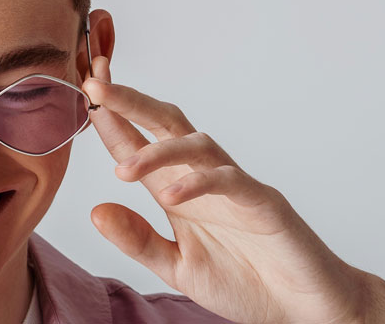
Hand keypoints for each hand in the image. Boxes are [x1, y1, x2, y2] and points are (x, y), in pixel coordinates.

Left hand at [82, 55, 384, 323]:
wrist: (303, 309)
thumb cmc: (244, 281)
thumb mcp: (176, 267)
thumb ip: (138, 240)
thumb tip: (96, 211)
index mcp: (174, 187)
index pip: (135, 140)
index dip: (109, 115)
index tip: (81, 90)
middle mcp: (200, 177)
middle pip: (163, 122)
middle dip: (128, 100)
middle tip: (95, 84)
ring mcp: (233, 185)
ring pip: (194, 144)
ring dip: (157, 151)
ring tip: (124, 171)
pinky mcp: (263, 203)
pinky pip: (230, 181)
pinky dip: (201, 184)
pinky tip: (175, 196)